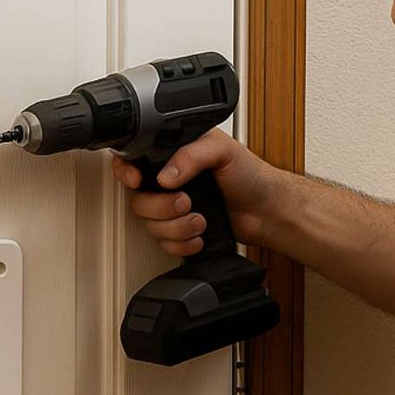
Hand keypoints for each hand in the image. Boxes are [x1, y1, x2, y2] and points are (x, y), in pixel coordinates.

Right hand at [111, 127, 281, 257]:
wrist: (268, 212)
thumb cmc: (252, 176)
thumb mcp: (222, 150)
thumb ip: (190, 155)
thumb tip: (165, 176)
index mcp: (174, 156)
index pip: (133, 160)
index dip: (127, 173)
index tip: (138, 181)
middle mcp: (170, 183)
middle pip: (138, 201)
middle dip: (161, 208)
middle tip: (186, 202)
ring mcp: (174, 209)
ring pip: (151, 226)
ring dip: (176, 228)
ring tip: (200, 220)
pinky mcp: (182, 232)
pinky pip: (164, 245)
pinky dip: (181, 245)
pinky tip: (199, 236)